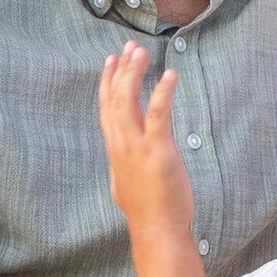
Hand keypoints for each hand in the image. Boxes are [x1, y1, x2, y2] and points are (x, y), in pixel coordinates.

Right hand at [97, 41, 193, 242]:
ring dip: (134, 74)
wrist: (156, 230)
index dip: (107, 82)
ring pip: (129, 103)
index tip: (111, 60)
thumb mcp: (126, 182)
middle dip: (121, 70)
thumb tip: (124, 158)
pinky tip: (169, 75)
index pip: (106, 108)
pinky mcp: (158, 152)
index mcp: (116, 149)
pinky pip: (158, 116)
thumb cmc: (146, 210)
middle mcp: (121, 145)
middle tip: (129, 46)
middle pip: (115, 99)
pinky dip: (162, 93)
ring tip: (141, 53)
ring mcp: (137, 148)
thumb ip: (124, 163)